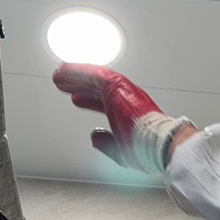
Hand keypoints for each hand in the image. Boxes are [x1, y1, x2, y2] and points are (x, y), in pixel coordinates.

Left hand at [52, 64, 192, 172]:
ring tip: (60, 73)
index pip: (104, 103)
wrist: (159, 143)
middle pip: (96, 88)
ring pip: (93, 78)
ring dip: (75, 75)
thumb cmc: (146, 150)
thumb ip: (105, 143)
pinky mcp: (117, 86)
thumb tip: (94, 137)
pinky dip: (79, 70)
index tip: (76, 97)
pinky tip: (66, 69)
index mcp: (128, 113)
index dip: (88, 100)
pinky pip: (94, 74)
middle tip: (64, 82)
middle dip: (79, 84)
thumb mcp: (120, 150)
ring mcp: (122, 91)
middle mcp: (125, 99)